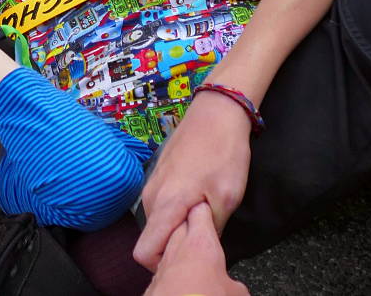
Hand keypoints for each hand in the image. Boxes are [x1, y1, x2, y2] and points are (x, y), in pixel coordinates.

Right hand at [134, 91, 251, 271]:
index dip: (164, 261)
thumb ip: (208, 231)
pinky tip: (199, 192)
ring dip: (177, 222)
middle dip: (175, 241)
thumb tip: (200, 247)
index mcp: (164, 204)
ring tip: (204, 208)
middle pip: (152, 237)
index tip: (188, 254)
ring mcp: (152, 181)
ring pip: (158, 220)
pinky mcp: (158, 172)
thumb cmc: (223, 153)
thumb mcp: (226, 198)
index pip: (144, 252)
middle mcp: (150, 195)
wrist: (216, 110)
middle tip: (204, 229)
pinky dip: (176, 207)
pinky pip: (161, 203)